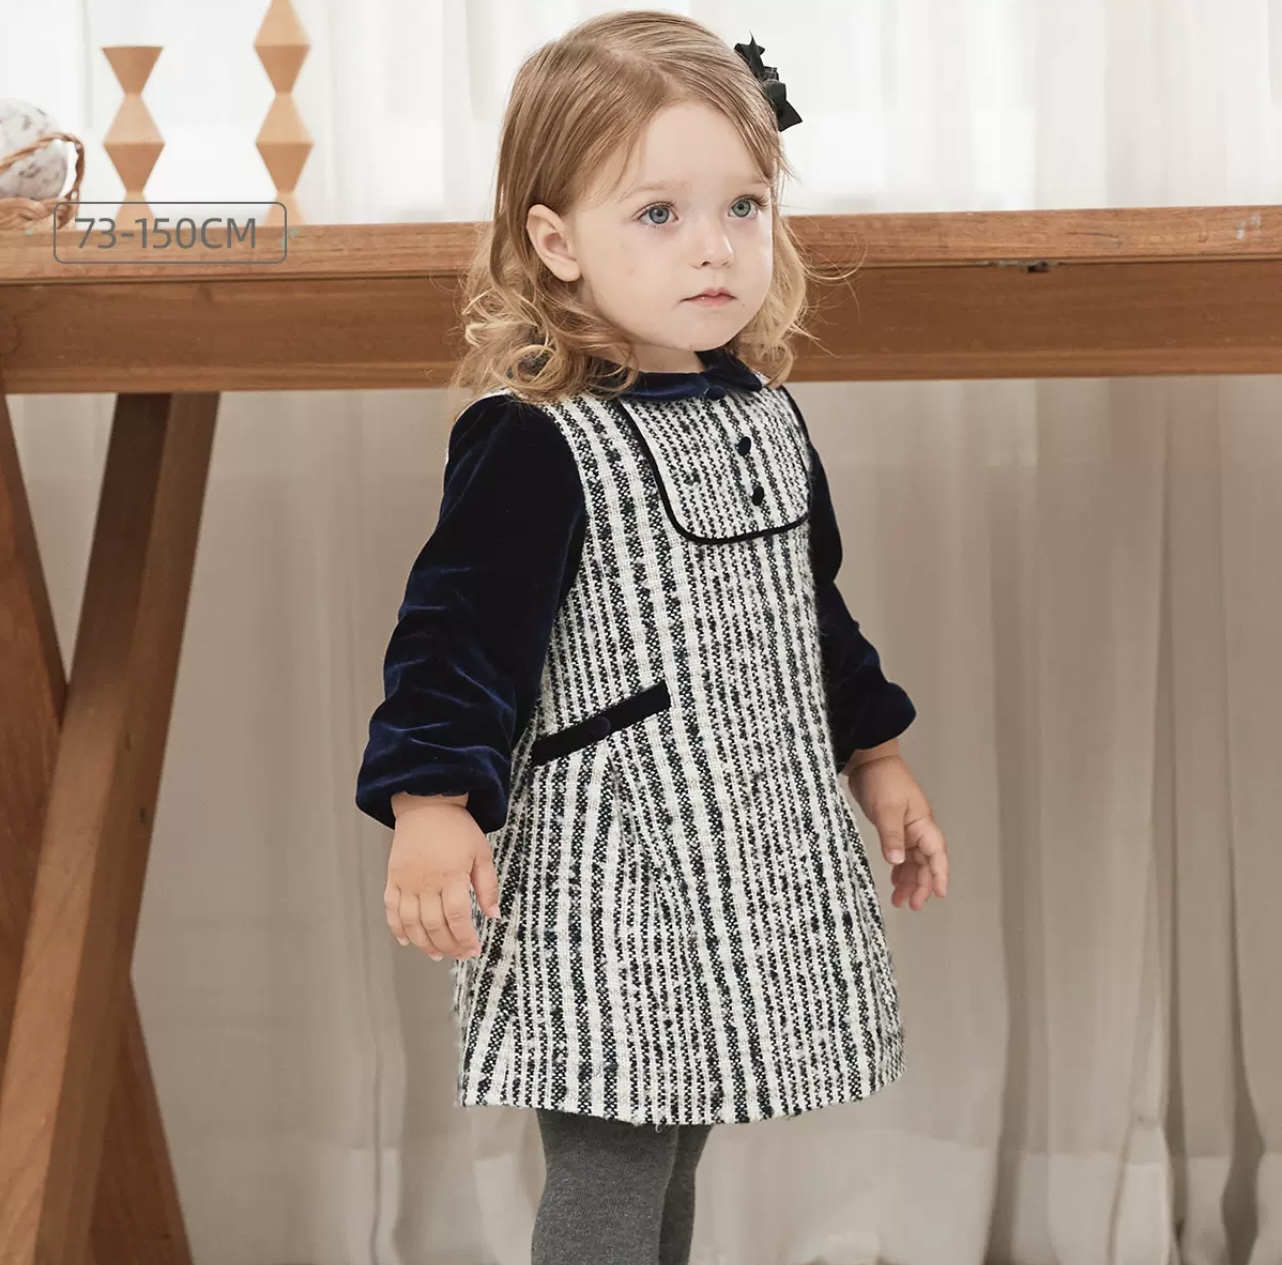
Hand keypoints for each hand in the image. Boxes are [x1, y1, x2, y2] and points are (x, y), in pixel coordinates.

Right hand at [385, 794, 501, 959]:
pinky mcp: (393, 879)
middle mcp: (426, 883)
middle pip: (435, 925)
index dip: (466, 938)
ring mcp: (406, 882)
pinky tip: (408, 941)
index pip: (457, 917)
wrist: (426, 805)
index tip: (474, 949)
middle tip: (460, 955)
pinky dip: (398, 928)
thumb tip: (493, 915)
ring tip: (437, 954)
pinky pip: (392, 910)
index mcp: (451, 876)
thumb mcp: (481, 852)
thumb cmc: (456, 827)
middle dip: (449, 946)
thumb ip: (488, 885)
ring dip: (424, 944)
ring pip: (412, 923)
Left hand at [846, 753, 947, 910]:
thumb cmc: (882, 778)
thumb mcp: (886, 810)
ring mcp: (906, 828)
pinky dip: (899, 868)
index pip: (936, 853)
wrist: (868, 761)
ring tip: (900, 900)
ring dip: (909, 880)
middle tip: (911, 904)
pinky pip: (902, 853)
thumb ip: (891, 836)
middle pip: (926, 862)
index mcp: (922, 822)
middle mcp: (918, 827)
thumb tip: (897, 861)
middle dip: (922, 885)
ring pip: (913, 860)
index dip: (939, 875)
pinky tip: (894, 879)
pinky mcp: (893, 827)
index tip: (939, 894)